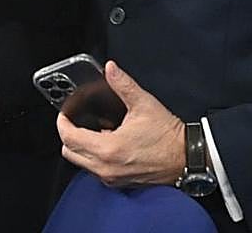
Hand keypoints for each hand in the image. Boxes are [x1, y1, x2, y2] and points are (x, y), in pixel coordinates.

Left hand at [57, 61, 185, 187]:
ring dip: (83, 147)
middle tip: (76, 121)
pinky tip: (109, 142)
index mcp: (108, 148)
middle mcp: (106, 167)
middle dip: (69, 135)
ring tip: (96, 130)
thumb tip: (110, 69)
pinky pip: (96, 171)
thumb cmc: (168, 135)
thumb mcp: (143, 103)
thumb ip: (122, 84)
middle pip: (70, 153)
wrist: (188, 158)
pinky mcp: (120, 182)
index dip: (62, 123)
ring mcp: (113, 178)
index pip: (69, 138)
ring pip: (82, 163)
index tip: (65, 113)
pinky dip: (95, 157)